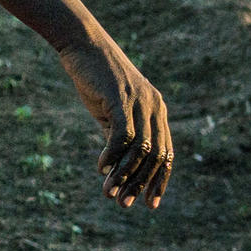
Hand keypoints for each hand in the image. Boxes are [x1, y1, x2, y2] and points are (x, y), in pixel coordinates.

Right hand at [54, 31, 173, 208]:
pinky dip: (112, 156)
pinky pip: (122, 136)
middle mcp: (155, 107)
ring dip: (124, 176)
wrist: (84, 44)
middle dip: (141, 185)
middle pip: (156, 157)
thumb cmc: (96, 77)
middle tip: (125, 205)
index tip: (150, 204)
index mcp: (157, 111)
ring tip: (109, 194)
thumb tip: (116, 167)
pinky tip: (101, 168)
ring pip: (139, 151)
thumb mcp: (111, 110)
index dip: (159, 181)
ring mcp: (140, 102)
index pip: (166, 154)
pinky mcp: (121, 99)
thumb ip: (119, 135)